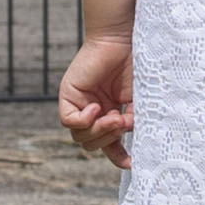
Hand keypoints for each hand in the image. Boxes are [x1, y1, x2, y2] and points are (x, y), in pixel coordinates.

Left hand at [55, 31, 135, 164]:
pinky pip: (68, 121)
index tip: (129, 163)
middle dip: (108, 139)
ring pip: (79, 136)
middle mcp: (93, 111)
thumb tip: (128, 137)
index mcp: (109, 113)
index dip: (117, 156)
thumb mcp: (137, 100)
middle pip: (91, 143)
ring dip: (99, 131)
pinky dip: (83, 121)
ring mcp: (79, 104)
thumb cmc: (133, 65)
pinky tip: (97, 108)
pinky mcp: (68, 95)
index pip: (108, 143)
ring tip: (112, 116)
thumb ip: (131, 120)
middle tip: (120, 122)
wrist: (121, 40)